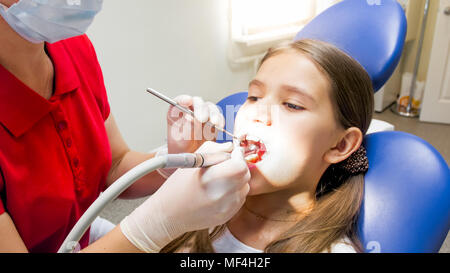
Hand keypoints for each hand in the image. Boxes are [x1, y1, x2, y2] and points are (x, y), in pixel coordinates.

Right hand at [120, 141, 249, 251]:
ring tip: (220, 180)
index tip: (233, 153)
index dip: (238, 157)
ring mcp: (226, 208)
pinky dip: (234, 192)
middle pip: (245, 175)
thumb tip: (232, 147)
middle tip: (226, 164)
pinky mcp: (228, 216)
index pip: (240, 166)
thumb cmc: (177, 185)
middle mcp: (221, 196)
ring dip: (237, 180)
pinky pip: (240, 198)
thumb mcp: (192, 160)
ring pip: (245, 187)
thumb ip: (215, 149)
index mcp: (210, 179)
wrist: (168, 214)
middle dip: (239, 166)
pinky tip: (219, 191)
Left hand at [167, 95, 224, 154]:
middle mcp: (190, 110)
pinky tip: (219, 126)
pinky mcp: (212, 121)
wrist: (189, 156)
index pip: (179, 101)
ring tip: (213, 122)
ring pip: (210, 108)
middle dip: (201, 109)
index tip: (187, 101)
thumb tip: (190, 118)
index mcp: (176, 112)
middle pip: (197, 102)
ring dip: (213, 114)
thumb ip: (185, 128)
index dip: (184, 99)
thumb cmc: (180, 147)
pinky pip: (218, 117)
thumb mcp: (178, 140)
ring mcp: (203, 114)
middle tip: (202, 118)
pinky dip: (220, 120)